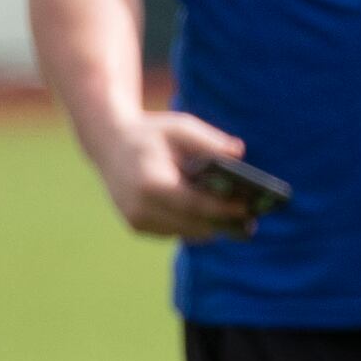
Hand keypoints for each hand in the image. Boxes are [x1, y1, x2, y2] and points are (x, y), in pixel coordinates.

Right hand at [92, 110, 256, 242]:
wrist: (110, 144)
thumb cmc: (151, 134)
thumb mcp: (180, 128)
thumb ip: (210, 140)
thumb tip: (239, 153)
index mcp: (151, 183)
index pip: (195, 205)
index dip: (223, 209)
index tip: (248, 208)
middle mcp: (140, 207)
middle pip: (193, 224)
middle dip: (223, 221)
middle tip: (251, 220)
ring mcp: (136, 220)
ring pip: (186, 232)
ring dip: (210, 226)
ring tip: (238, 220)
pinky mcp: (137, 227)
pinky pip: (174, 231)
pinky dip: (192, 225)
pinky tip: (211, 216)